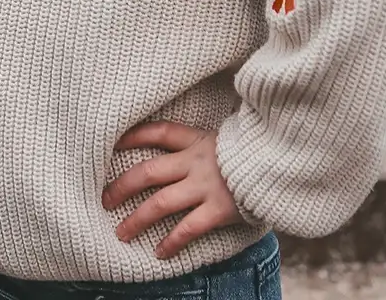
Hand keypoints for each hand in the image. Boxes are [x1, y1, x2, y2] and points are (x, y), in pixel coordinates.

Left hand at [102, 121, 241, 259]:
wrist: (280, 163)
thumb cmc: (251, 153)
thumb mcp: (223, 138)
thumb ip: (201, 143)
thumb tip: (181, 147)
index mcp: (196, 140)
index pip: (158, 133)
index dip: (134, 136)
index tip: (114, 144)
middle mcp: (195, 162)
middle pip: (148, 172)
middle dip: (122, 186)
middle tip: (104, 199)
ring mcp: (206, 186)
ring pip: (161, 203)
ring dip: (137, 219)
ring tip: (121, 232)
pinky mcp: (219, 209)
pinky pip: (188, 228)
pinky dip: (172, 242)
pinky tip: (160, 252)